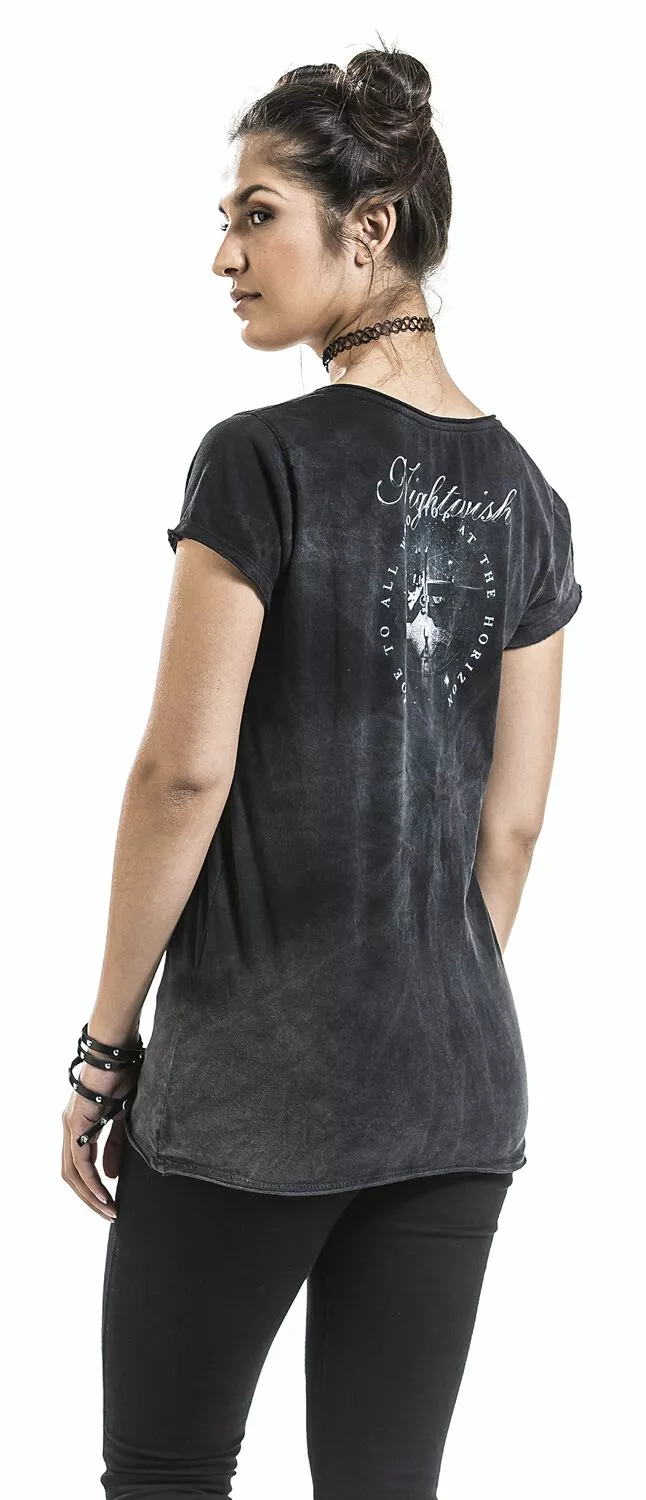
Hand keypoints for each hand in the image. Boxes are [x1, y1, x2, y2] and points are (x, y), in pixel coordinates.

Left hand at [61, 1055, 139, 1221]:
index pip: (79, 1168)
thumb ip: (115, 1146)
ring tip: (108, 1209)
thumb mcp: (123, 1118)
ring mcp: (70, 1125)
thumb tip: (109, 1176)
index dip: (92, 1190)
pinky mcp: (76, 1123)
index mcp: (80, 1126)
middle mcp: (69, 1127)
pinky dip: (90, 1180)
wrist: (118, 1052)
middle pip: (71, 1175)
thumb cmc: (123, 1076)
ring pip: (72, 1172)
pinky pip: (80, 1160)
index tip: (111, 1205)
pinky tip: (103, 1192)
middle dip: (89, 1199)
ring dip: (89, 1195)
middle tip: (110, 1214)